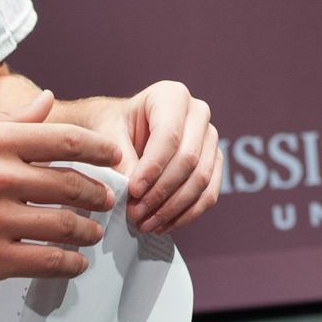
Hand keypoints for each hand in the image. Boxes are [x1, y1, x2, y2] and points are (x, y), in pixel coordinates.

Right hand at [0, 90, 122, 289]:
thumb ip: (10, 121)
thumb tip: (48, 100)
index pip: (65, 141)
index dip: (99, 150)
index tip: (115, 158)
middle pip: (72, 185)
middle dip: (98, 195)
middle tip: (108, 201)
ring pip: (63, 226)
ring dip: (87, 232)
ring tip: (93, 234)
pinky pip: (44, 262)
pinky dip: (68, 264)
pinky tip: (75, 263)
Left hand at [88, 81, 220, 234]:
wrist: (124, 130)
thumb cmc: (115, 127)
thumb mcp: (108, 135)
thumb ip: (120, 160)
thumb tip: (133, 192)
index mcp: (171, 96)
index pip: (169, 135)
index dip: (153, 167)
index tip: (132, 191)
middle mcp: (198, 112)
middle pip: (188, 159)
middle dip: (161, 192)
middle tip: (136, 214)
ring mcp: (210, 138)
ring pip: (201, 179)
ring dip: (174, 208)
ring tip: (146, 224)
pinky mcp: (214, 161)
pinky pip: (210, 193)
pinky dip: (187, 214)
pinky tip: (164, 225)